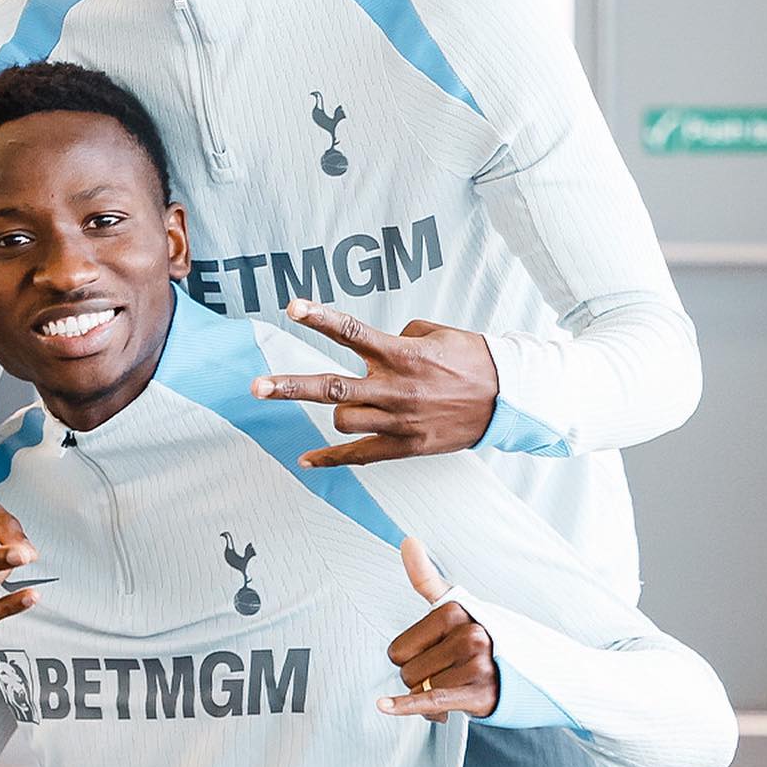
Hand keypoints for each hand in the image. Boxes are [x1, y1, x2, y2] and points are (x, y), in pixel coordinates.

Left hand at [251, 300, 497, 466]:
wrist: (511, 399)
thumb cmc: (473, 359)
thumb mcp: (436, 334)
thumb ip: (398, 336)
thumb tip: (371, 348)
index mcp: (402, 354)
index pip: (351, 332)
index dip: (319, 317)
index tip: (291, 306)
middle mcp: (396, 388)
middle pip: (332, 388)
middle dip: (290, 386)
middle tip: (256, 387)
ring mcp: (400, 421)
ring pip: (343, 420)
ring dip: (336, 410)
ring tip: (350, 401)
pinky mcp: (407, 447)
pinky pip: (359, 456)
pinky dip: (330, 459)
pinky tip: (306, 460)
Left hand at [377, 538, 498, 722]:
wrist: (531, 672)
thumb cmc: (484, 639)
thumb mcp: (458, 606)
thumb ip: (427, 578)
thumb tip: (407, 540)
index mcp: (455, 611)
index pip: (398, 649)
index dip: (410, 660)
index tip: (431, 658)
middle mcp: (468, 635)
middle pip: (407, 672)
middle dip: (421, 680)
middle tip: (448, 674)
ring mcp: (477, 664)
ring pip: (420, 690)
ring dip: (432, 697)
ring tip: (457, 687)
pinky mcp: (481, 693)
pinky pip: (432, 700)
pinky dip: (405, 706)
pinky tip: (383, 705)